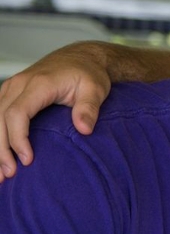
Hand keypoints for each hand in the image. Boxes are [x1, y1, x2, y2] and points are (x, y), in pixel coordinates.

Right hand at [0, 42, 111, 182]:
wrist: (81, 58)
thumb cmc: (88, 74)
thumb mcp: (96, 89)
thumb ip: (89, 108)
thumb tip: (84, 130)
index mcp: (38, 84)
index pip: (17, 113)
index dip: (18, 138)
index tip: (27, 160)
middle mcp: (19, 84)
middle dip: (1, 149)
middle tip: (9, 175)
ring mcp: (11, 88)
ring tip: (0, 174)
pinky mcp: (10, 94)